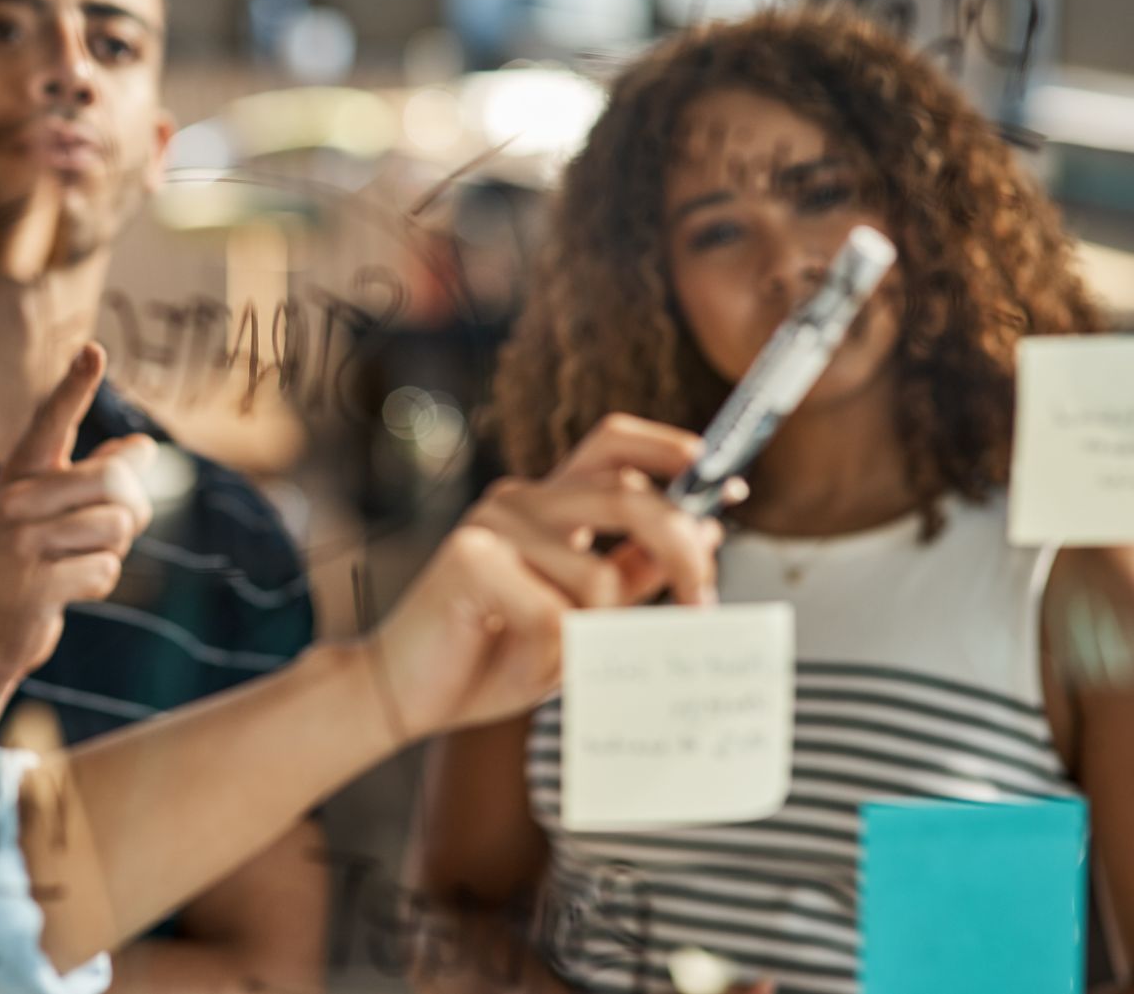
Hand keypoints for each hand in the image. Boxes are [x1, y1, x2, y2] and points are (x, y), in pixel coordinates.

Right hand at [0, 342, 156, 682]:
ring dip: (116, 549)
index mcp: (22, 473)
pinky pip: (106, 569)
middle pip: (114, 479)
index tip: (94, 350)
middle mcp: (17, 499)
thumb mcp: (53, 513)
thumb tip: (143, 447)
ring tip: (82, 558)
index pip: (53, 420)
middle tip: (116, 526)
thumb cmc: (32, 561)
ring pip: (118, 526)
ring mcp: (23, 541)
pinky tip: (68, 588)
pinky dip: (100, 582)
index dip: (75, 386)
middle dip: (133, 506)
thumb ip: (95, 477)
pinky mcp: (36, 584)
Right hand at [366, 414, 724, 741]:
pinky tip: (521, 661)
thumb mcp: (580, 617)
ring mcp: (492, 524)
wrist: (408, 693)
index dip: (672, 450)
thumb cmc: (489, 654)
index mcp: (545, 503)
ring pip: (599, 577)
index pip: (613, 442)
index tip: (725, 482)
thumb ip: (631, 572)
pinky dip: (554, 657)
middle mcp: (520, 499)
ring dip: (596, 636)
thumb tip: (701, 534)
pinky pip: (556, 617)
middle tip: (703, 603)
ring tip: (556, 658)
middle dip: (681, 547)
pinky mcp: (470, 560)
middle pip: (628, 492)